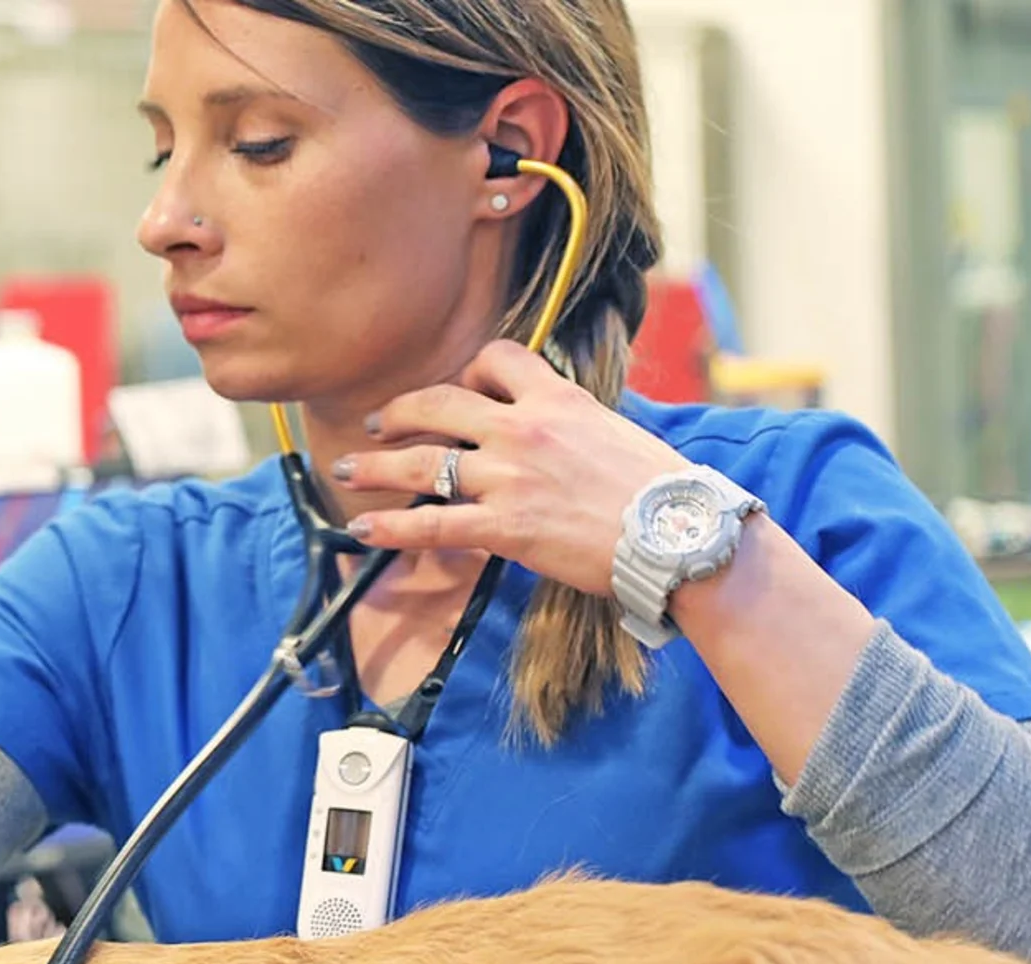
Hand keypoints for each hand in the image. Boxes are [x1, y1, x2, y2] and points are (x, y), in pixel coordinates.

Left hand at [326, 340, 693, 596]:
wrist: (684, 537)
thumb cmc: (661, 493)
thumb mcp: (617, 433)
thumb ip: (573, 425)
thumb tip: (558, 432)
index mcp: (558, 399)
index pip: (496, 359)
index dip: (468, 371)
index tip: (457, 387)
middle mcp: (525, 429)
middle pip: (438, 403)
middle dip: (399, 413)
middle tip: (378, 424)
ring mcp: (510, 477)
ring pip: (420, 464)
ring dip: (374, 467)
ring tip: (347, 470)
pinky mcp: (505, 526)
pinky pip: (431, 524)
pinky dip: (389, 527)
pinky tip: (362, 528)